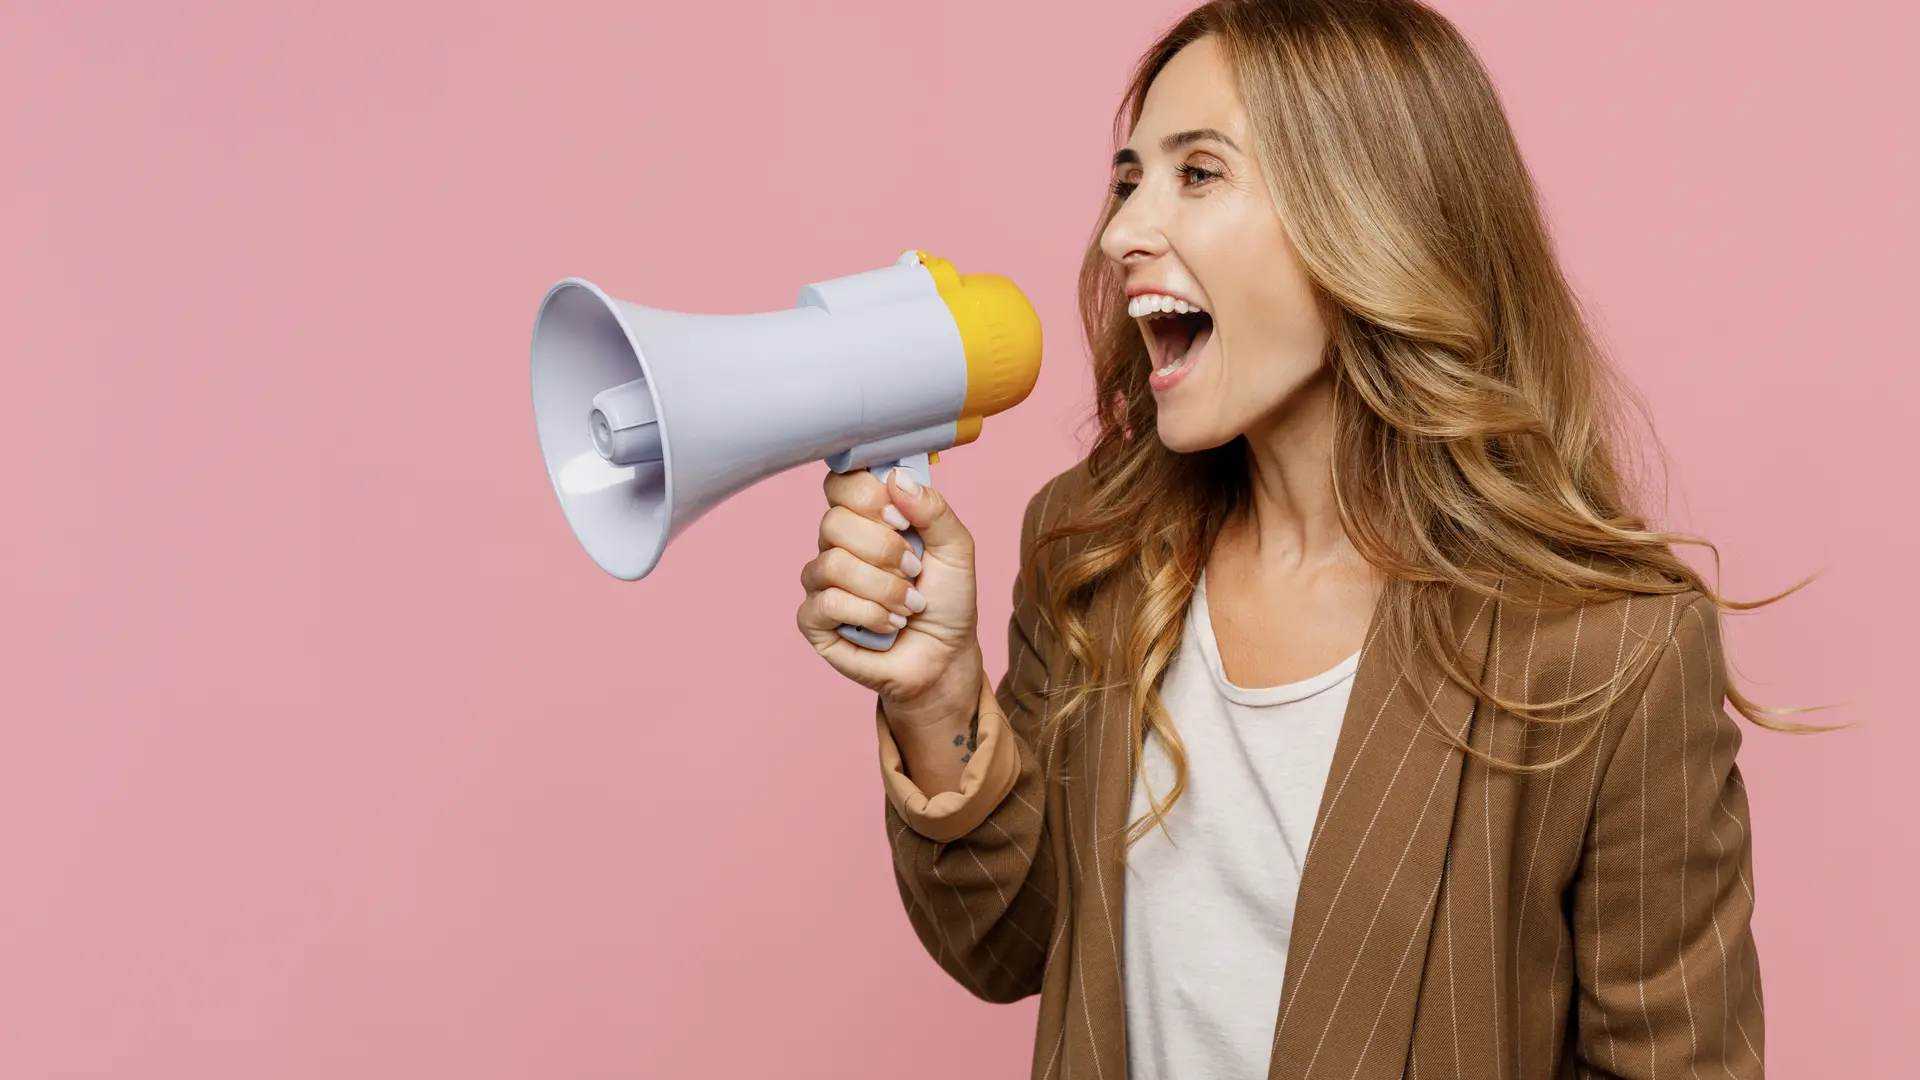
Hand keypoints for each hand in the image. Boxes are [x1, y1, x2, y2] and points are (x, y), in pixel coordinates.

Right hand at [797, 466, 984, 730]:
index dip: (867, 495)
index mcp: (867, 518)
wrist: (945, 657)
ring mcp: (822, 581)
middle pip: (835, 522)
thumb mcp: (955, 548)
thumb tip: (897, 477)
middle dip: (885, 550)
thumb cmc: (947, 601)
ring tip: (908, 604)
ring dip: (883, 588)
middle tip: (913, 570)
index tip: (900, 518)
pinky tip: (887, 625)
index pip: (842, 482)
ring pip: (832, 564)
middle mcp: (838, 544)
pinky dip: (868, 613)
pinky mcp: (814, 619)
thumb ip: (932, 509)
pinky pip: (827, 602)